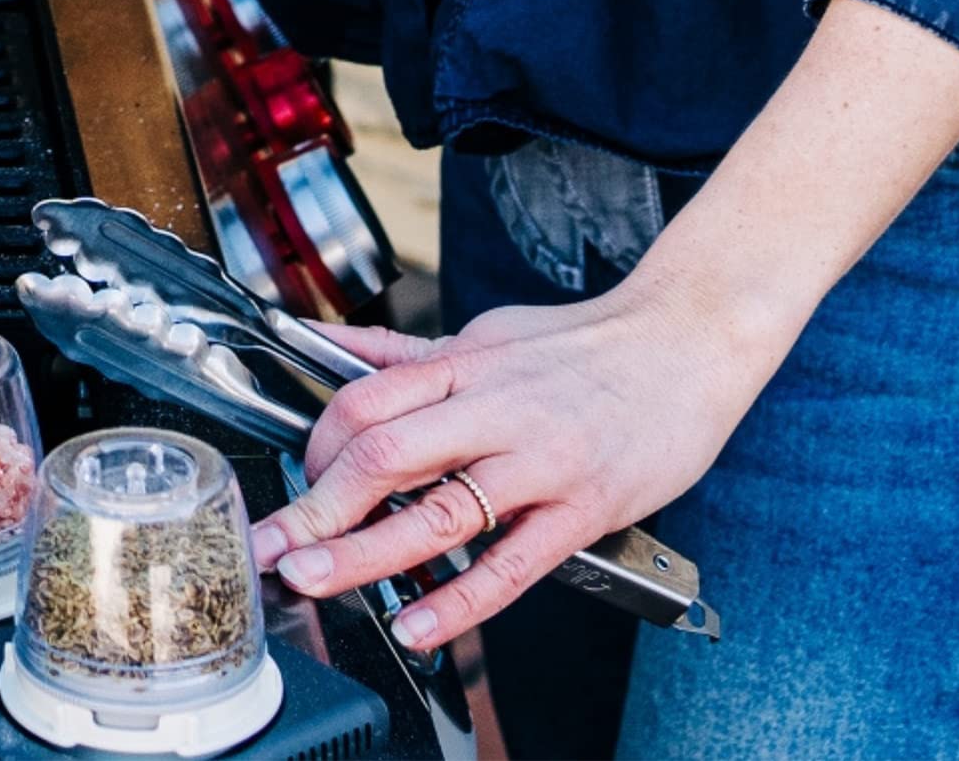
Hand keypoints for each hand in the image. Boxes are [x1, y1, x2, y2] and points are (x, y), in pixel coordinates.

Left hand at [249, 278, 777, 649]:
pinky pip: (511, 564)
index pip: (365, 400)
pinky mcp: (583, 510)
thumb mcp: (487, 332)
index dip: (317, 444)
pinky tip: (419, 625)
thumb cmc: (585, 343)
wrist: (686, 342)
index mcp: (464, 364)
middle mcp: (494, 410)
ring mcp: (539, 463)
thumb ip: (412, 354)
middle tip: (272, 545)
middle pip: (383, 455)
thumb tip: (337, 347)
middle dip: (317, 506)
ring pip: (437, 512)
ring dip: (363, 554)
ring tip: (313, 580)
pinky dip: (459, 600)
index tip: (296, 480)